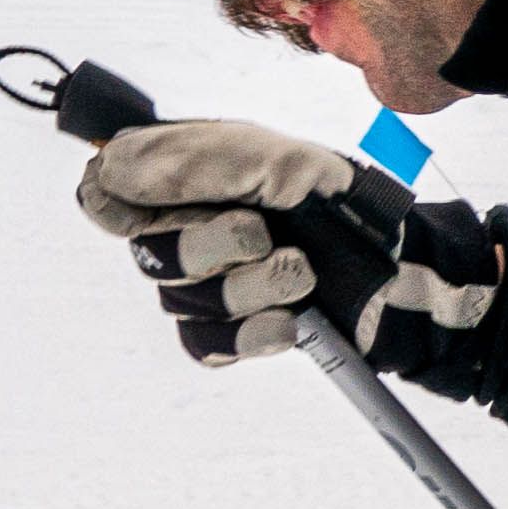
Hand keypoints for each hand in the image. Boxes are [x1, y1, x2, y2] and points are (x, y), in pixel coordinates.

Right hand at [77, 119, 499, 373]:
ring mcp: (204, 287)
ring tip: (301, 268)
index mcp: (181, 181)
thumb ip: (193, 162)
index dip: (117, 200)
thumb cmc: (339, 201)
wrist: (405, 263)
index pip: (103, 193)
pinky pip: (207, 346)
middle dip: (211, 242)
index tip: (160, 195)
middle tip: (263, 227)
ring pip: (182, 301)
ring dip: (251, 283)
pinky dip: (254, 331)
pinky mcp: (233, 333)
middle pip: (145, 253)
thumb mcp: (276, 161)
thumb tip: (107, 169)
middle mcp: (181, 233)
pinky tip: (292, 318)